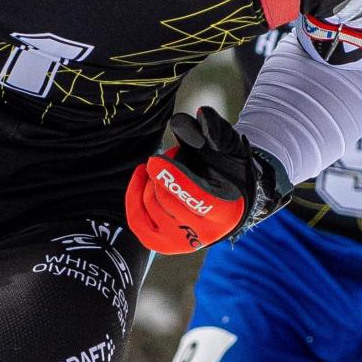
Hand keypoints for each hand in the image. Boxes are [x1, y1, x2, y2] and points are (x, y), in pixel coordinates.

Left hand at [126, 107, 288, 255]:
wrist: (226, 196)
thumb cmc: (226, 167)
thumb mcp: (227, 146)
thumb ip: (214, 131)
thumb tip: (200, 116)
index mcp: (227, 211)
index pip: (196, 198)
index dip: (172, 177)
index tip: (155, 159)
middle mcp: (206, 234)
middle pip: (166, 202)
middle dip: (160, 174)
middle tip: (168, 157)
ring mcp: (183, 244)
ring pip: (150, 210)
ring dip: (149, 183)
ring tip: (160, 169)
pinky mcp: (165, 245)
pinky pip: (139, 224)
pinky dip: (134, 199)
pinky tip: (139, 178)